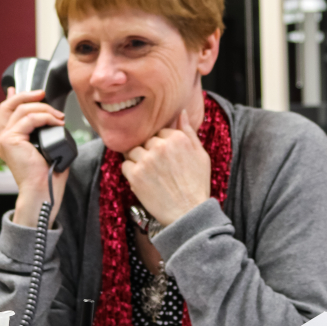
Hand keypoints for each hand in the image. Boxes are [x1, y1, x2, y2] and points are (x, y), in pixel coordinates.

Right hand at [0, 87, 68, 226]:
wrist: (43, 191)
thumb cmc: (48, 175)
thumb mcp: (47, 147)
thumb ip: (45, 133)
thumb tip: (55, 120)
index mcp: (10, 141)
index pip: (7, 112)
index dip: (16, 97)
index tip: (29, 91)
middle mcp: (3, 139)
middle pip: (9, 106)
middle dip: (27, 96)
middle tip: (43, 94)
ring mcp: (5, 139)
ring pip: (22, 110)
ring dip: (44, 109)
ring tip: (59, 117)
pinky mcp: (10, 140)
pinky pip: (29, 119)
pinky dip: (45, 117)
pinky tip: (57, 122)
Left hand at [121, 110, 210, 226]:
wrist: (188, 213)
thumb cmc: (197, 185)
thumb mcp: (201, 155)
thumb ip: (189, 132)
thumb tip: (182, 112)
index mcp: (178, 138)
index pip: (160, 131)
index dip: (162, 145)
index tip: (167, 158)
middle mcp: (161, 145)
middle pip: (146, 140)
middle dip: (150, 152)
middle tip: (159, 169)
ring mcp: (146, 160)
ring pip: (133, 151)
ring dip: (138, 161)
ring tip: (151, 175)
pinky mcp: (135, 175)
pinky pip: (125, 165)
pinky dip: (131, 173)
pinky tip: (144, 182)